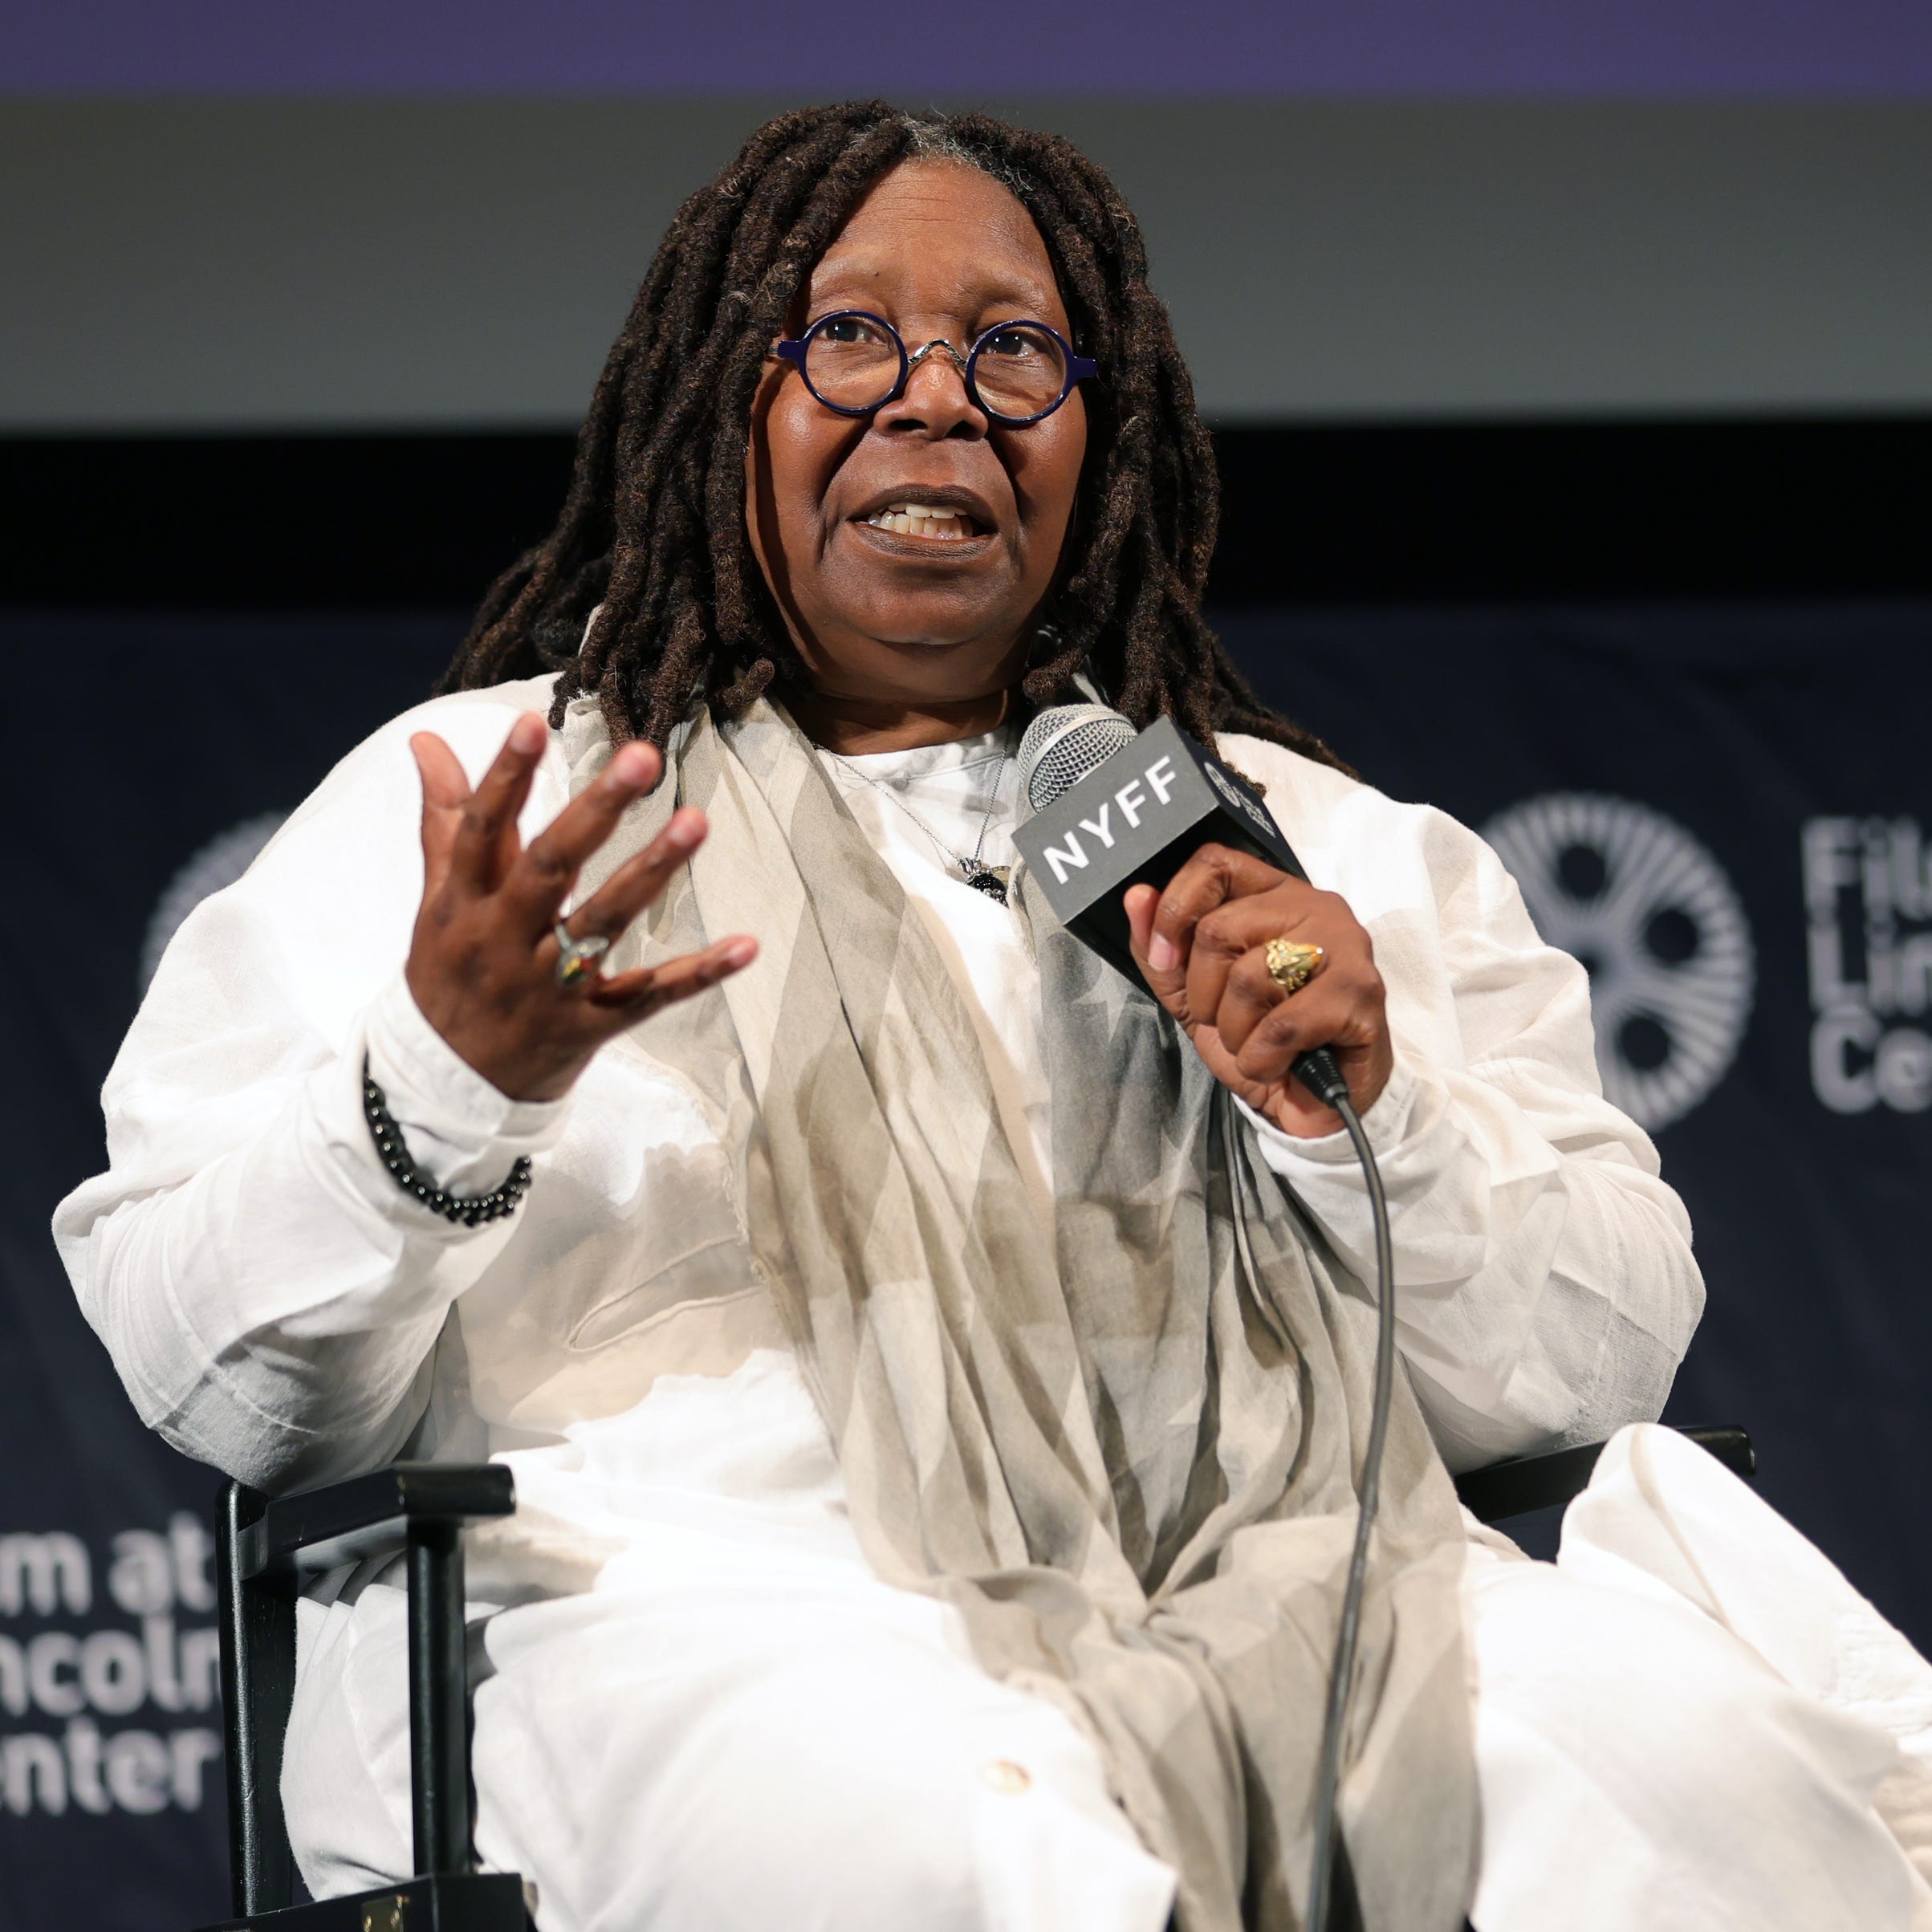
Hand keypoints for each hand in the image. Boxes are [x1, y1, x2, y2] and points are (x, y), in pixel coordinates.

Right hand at [405, 712, 756, 1101]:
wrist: (447, 1091)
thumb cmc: (449, 977)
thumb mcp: (438, 903)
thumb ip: (445, 822)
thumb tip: (428, 742)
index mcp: (462, 905)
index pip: (480, 831)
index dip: (503, 777)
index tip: (532, 722)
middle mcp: (504, 942)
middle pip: (549, 869)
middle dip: (596, 811)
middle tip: (643, 755)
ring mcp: (549, 988)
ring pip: (604, 923)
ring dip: (652, 871)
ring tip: (698, 820)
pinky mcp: (590, 1027)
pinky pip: (649, 997)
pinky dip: (699, 974)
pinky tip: (746, 945)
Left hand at [1124, 846, 1390, 1137]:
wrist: (1314, 1103)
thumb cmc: (1260, 1040)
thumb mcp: (1194, 995)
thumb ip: (1161, 949)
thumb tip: (1136, 897)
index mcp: (1274, 894)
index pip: (1215, 863)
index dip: (1175, 909)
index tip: (1163, 958)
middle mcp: (1315, 906)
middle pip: (1219, 929)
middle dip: (1204, 994)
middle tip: (1228, 1021)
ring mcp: (1345, 946)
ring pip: (1249, 976)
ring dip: (1236, 1031)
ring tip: (1258, 1044)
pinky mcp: (1361, 994)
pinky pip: (1282, 1025)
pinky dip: (1262, 1058)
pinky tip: (1277, 1063)